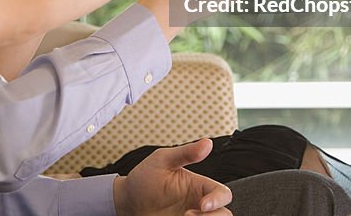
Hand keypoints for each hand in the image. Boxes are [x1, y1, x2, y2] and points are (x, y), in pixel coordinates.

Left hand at [112, 138, 231, 214]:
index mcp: (198, 186)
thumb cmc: (144, 179)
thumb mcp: (162, 161)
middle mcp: (198, 204)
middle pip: (224, 214)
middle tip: (188, 215)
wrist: (126, 201)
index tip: (202, 205)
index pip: (222, 193)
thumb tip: (206, 142)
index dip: (218, 200)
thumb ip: (185, 153)